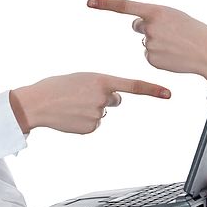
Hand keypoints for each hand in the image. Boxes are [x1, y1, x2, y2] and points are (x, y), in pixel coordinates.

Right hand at [9, 73, 170, 133]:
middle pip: (115, 100)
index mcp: (101, 80)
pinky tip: (71, 116)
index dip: (152, 90)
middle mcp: (103, 98)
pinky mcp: (91, 128)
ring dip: (90, 109)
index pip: (133, 86)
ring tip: (72, 104)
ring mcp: (97, 114)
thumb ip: (103, 86)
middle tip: (81, 95)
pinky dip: (85, 120)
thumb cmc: (58, 87)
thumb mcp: (83, 78)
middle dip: (103, 98)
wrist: (38, 103)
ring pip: (103, 112)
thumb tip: (116, 101)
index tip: (168, 93)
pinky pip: (94, 124)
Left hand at [87, 0, 206, 84]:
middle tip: (172, 33)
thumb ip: (154, 17)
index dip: (106, 3)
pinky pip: (150, 56)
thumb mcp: (175, 16)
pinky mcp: (151, 59)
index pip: (125, 5)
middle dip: (150, 28)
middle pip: (138, 26)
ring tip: (177, 45)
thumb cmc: (194, 32)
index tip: (89, 2)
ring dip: (159, 43)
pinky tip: (174, 56)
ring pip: (146, 42)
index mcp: (157, 11)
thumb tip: (136, 25)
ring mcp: (150, 44)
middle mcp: (150, 26)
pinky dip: (160, 56)